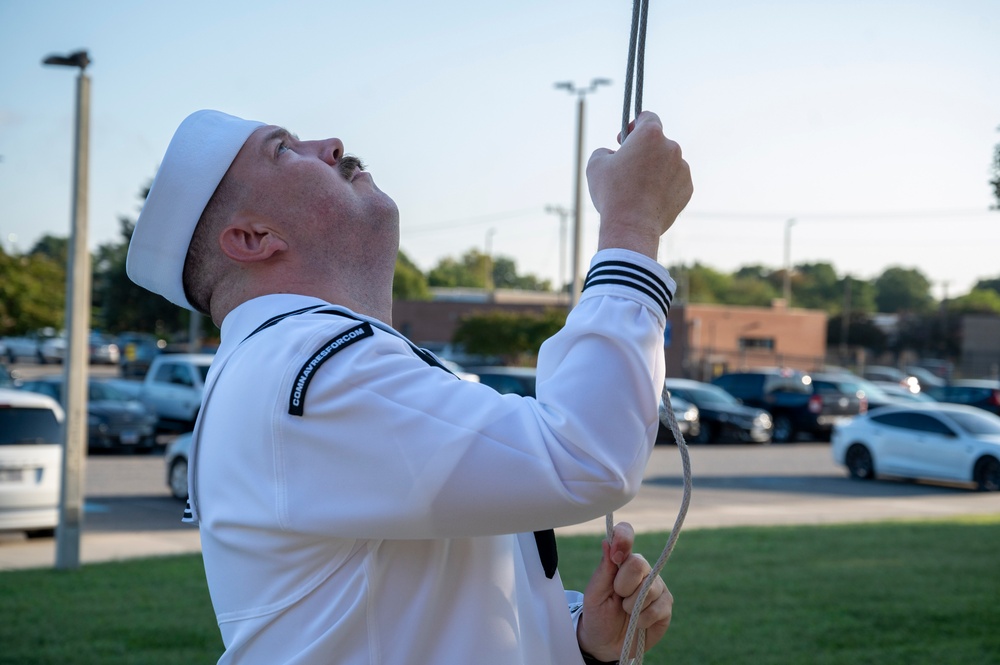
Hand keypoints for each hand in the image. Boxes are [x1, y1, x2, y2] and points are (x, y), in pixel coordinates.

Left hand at [577, 522, 672, 661]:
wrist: (606, 644)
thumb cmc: (598, 614)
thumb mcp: (594, 593)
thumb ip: (604, 569)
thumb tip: (607, 542)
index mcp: (622, 560)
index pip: (626, 534)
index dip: (623, 538)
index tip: (616, 555)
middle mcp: (642, 569)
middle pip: (639, 563)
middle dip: (623, 585)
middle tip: (617, 597)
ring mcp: (657, 586)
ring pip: (649, 588)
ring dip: (632, 606)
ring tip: (626, 611)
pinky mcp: (666, 605)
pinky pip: (657, 608)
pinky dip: (643, 619)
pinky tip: (638, 622)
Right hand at [586, 111, 692, 258]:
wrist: (631, 227)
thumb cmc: (612, 193)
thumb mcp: (595, 165)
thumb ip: (605, 150)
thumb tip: (612, 154)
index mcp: (650, 135)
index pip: (647, 117)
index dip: (634, 126)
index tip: (624, 140)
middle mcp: (672, 147)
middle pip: (657, 142)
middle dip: (643, 151)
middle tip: (627, 168)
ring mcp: (683, 168)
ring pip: (667, 163)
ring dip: (655, 169)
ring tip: (638, 188)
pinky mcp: (687, 188)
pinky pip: (674, 181)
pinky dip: (664, 186)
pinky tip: (649, 199)